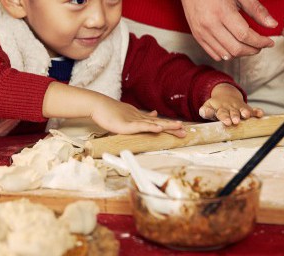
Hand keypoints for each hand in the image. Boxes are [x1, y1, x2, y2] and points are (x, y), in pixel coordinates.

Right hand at [42, 82, 185, 136]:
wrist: (98, 105)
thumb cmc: (109, 111)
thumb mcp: (127, 114)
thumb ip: (141, 117)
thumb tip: (154, 114)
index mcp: (139, 118)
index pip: (157, 122)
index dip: (169, 126)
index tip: (181, 128)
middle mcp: (139, 118)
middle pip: (159, 123)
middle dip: (172, 128)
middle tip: (185, 132)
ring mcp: (134, 120)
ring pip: (153, 124)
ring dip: (166, 126)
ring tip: (179, 128)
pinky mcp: (127, 125)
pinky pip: (141, 126)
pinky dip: (151, 127)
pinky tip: (159, 129)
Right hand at [181, 0, 276, 60]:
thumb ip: (256, 10)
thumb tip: (272, 24)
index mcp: (222, 12)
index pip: (245, 35)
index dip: (260, 42)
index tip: (269, 42)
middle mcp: (210, 25)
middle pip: (236, 48)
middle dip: (252, 50)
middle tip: (261, 45)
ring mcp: (201, 32)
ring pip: (225, 54)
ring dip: (241, 54)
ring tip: (249, 46)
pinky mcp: (197, 36)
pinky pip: (214, 54)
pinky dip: (227, 55)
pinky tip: (234, 47)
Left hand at [199, 83, 263, 124]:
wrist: (225, 94)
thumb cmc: (215, 106)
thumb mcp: (208, 107)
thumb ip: (205, 111)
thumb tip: (204, 112)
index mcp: (220, 108)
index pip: (222, 113)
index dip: (224, 118)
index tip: (227, 122)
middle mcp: (230, 107)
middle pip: (233, 112)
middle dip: (235, 116)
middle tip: (236, 121)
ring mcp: (239, 107)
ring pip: (243, 110)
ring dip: (245, 112)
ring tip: (246, 116)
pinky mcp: (246, 107)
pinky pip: (253, 109)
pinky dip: (257, 111)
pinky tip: (260, 114)